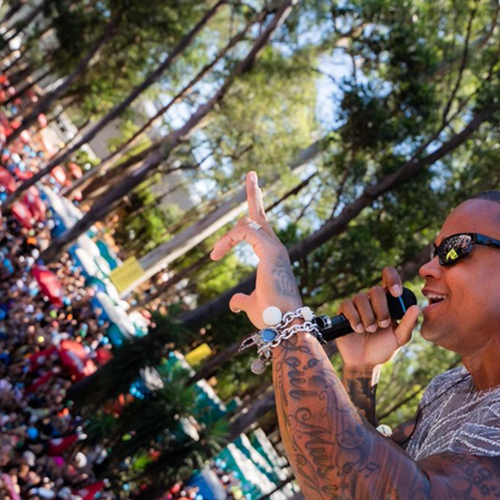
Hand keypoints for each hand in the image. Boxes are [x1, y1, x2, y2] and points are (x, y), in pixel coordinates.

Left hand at [213, 171, 301, 329]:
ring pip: (250, 222)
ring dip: (227, 237)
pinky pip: (245, 231)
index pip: (258, 232)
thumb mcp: (252, 306)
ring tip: (215, 254)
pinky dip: (229, 239)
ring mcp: (275, 248)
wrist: (284, 324)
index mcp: (272, 258)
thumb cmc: (271, 317)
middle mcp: (276, 249)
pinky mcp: (271, 251)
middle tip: (251, 174)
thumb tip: (233, 303)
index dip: (234, 234)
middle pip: (261, 216)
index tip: (214, 254)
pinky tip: (218, 254)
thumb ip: (242, 301)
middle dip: (254, 194)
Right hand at [335, 267, 419, 368]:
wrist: (366, 362)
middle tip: (383, 325)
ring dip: (368, 316)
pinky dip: (354, 318)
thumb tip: (416, 308)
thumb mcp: (400, 337)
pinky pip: (347, 305)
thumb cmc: (384, 348)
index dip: (392, 279)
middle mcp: (372, 300)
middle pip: (375, 290)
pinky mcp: (344, 313)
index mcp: (387, 301)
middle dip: (381, 309)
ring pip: (360, 298)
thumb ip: (408, 323)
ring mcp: (357, 306)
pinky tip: (359, 329)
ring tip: (370, 330)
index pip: (388, 277)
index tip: (396, 293)